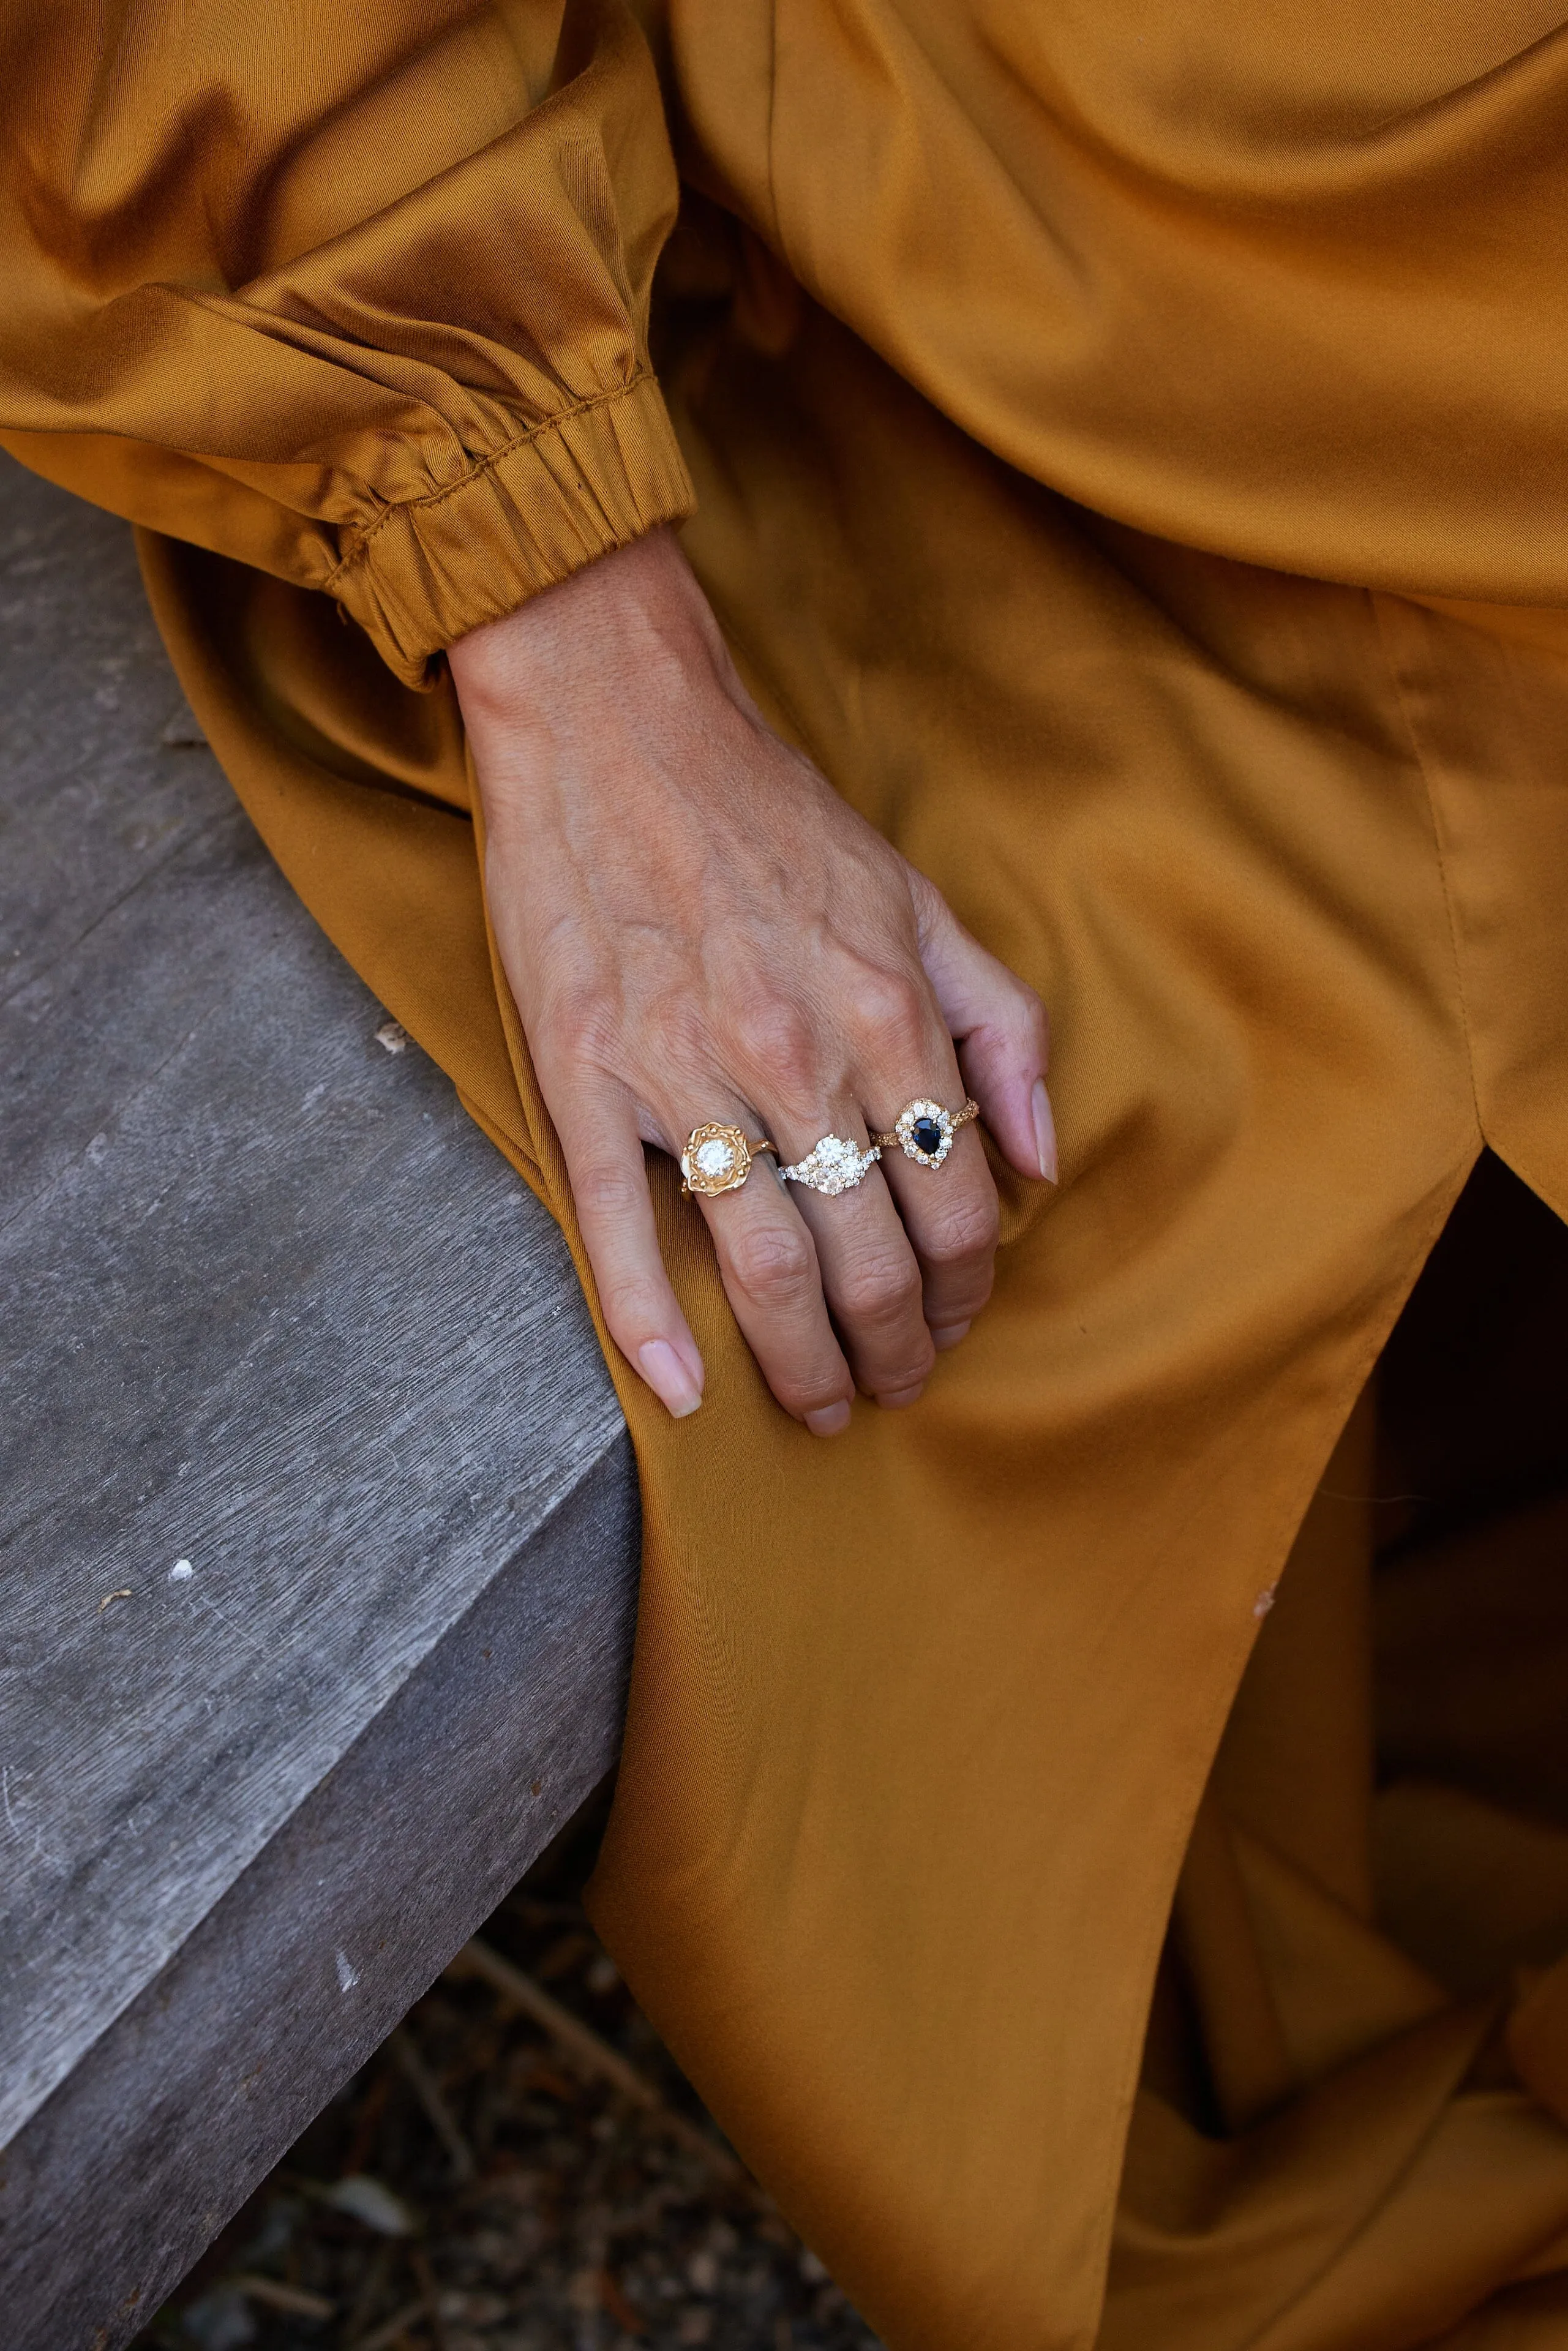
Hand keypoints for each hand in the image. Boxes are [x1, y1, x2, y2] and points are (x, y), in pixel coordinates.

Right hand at [450, 528, 1055, 1432]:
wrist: (616, 719)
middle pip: (869, 1263)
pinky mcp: (586, 1075)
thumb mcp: (917, 897)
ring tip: (820, 1404)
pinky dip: (649, 1322)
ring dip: (802, 1364)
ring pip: (765, 1267)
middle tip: (891, 1389)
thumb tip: (1040, 1154)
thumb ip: (1001, 1023)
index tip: (955, 1324)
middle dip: (894, 1351)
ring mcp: (685, 1073)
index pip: (959, 1207)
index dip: (967, 1291)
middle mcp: (797, 1056)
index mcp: (885, 1013)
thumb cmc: (768, 810)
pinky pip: (619, 1226)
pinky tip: (677, 1389)